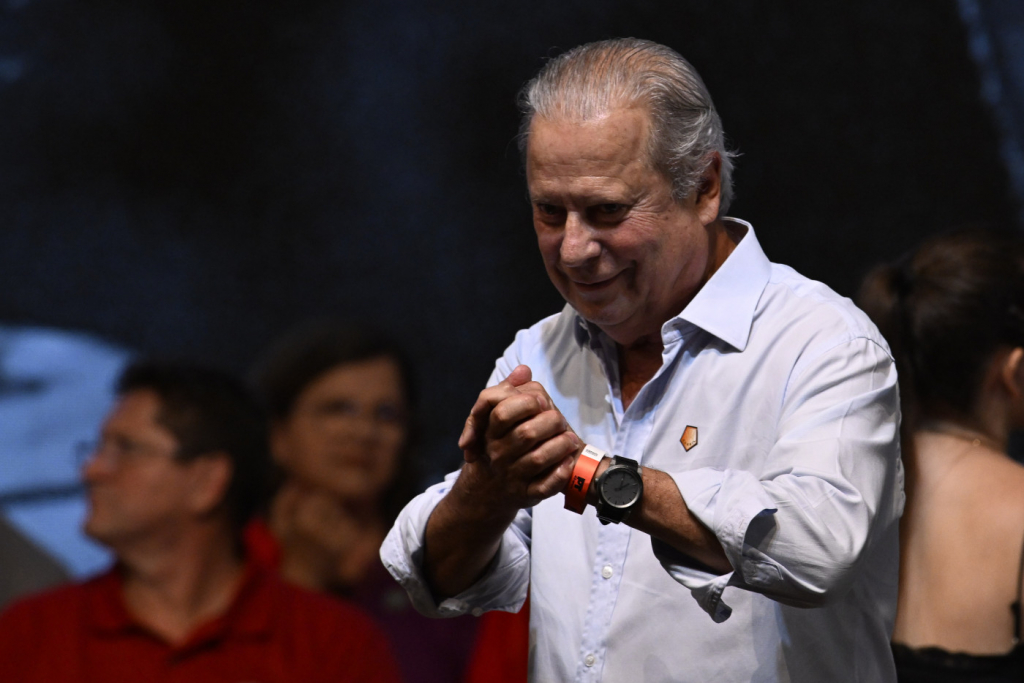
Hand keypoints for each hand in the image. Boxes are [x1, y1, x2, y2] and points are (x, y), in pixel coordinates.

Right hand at [455, 365, 580, 512]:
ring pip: (539, 459)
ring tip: (570, 438)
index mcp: (489, 433)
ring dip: (560, 445)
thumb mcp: (494, 418)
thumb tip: (523, 369)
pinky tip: (567, 461)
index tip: (541, 401)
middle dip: (551, 422)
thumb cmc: (496, 445)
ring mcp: (512, 476)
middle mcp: (498, 455)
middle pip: (526, 434)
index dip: (525, 403)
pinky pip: (546, 486)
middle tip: (560, 420)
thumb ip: (507, 391)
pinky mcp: (526, 495)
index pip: (503, 413)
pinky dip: (560, 473)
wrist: (486, 490)